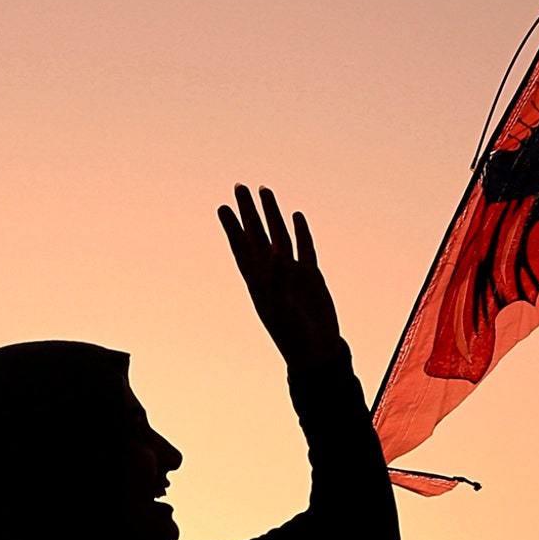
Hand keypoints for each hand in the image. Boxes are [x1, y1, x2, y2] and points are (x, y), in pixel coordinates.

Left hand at [218, 184, 343, 372]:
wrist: (316, 353)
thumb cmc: (293, 335)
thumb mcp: (280, 308)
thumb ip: (276, 279)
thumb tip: (275, 250)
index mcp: (258, 282)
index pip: (241, 248)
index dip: (232, 228)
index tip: (222, 207)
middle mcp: (272, 274)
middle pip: (257, 235)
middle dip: (248, 212)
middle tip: (239, 187)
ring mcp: (291, 274)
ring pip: (279, 236)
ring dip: (272, 214)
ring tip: (265, 190)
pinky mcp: (310, 277)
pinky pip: (304, 248)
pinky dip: (300, 231)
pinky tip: (296, 215)